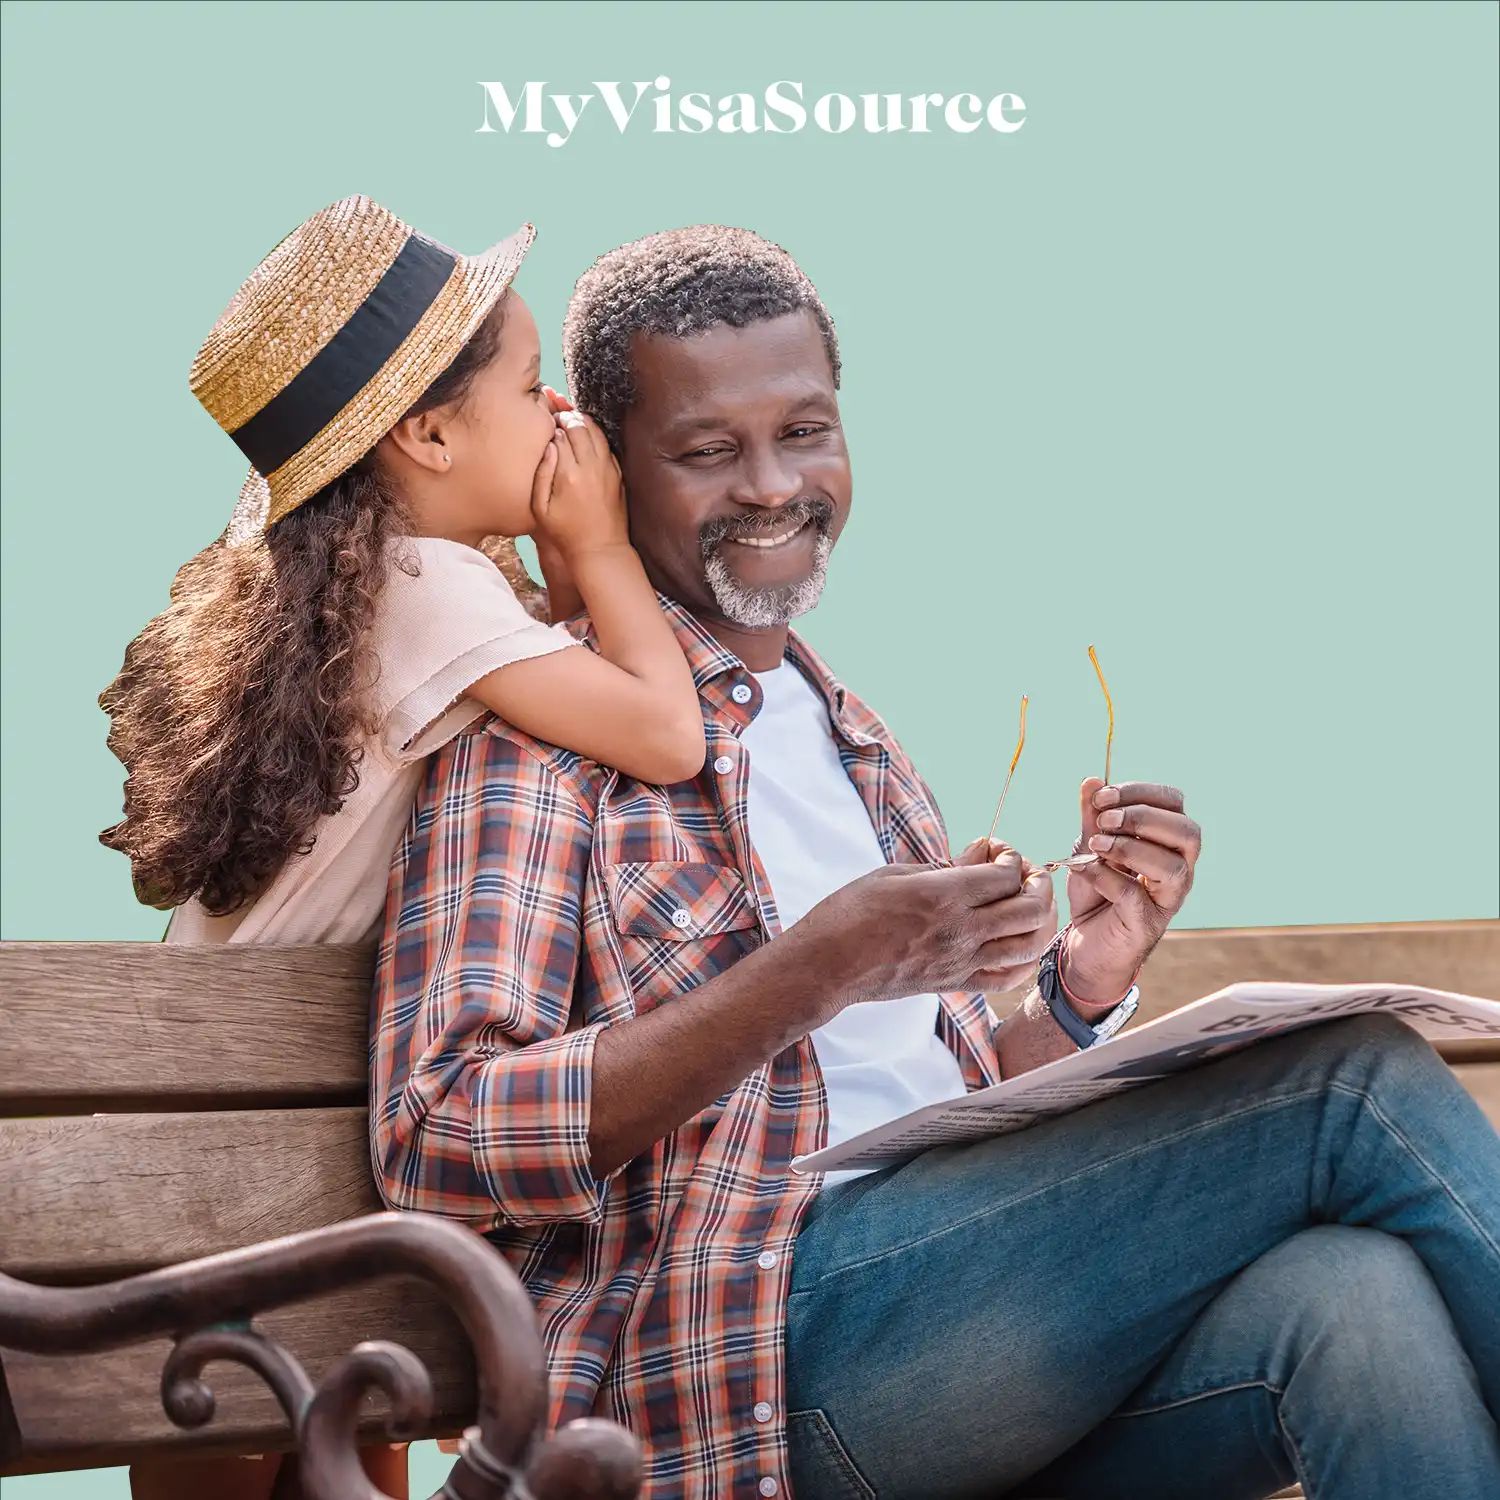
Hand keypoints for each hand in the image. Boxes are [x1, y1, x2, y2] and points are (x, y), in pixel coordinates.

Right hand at [529, 390, 628, 560]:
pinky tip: (584, 434)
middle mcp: (591, 467)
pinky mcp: (618, 472)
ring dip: (581, 419)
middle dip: (565, 415)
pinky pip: (606, 443)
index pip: (558, 434)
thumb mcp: (540, 508)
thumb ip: (541, 474)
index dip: (549, 423)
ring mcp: (607, 468)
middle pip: (578, 425)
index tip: (542, 421)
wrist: (599, 549)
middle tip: (554, 414)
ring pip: (595, 430)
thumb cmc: (564, 532)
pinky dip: (595, 432)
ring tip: (568, 418)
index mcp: (568, 475)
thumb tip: (548, 445)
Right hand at [785, 841, 1057, 1028]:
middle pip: (1028, 908)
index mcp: (942, 895)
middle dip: (1037, 885)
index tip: (998, 853)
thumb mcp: (892, 874)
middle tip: (1025, 875)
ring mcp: (960, 961)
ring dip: (1040, 921)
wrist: (827, 966)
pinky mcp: (954, 984)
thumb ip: (943, 867)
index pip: (1005, 876)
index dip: (1011, 859)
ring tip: (1030, 906)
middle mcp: (960, 930)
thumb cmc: (849, 914)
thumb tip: (979, 855)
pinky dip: (1026, 960)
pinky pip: (1007, 978)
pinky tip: (1021, 944)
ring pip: (1029, 944)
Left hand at [1062, 778, 1200, 1006]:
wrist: (1085, 942)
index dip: (1141, 793)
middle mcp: (1179, 868)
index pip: (1174, 804)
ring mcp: (1168, 898)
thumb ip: (1092, 817)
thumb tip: (1092, 780)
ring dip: (1131, 848)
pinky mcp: (1147, 923)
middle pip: (1189, 833)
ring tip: (1096, 846)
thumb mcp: (1089, 847)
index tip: (1102, 796)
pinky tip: (1087, 872)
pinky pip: (1136, 897)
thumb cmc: (1096, 891)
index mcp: (1168, 841)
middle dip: (1143, 818)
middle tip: (1104, 820)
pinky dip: (1108, 879)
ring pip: (1174, 868)